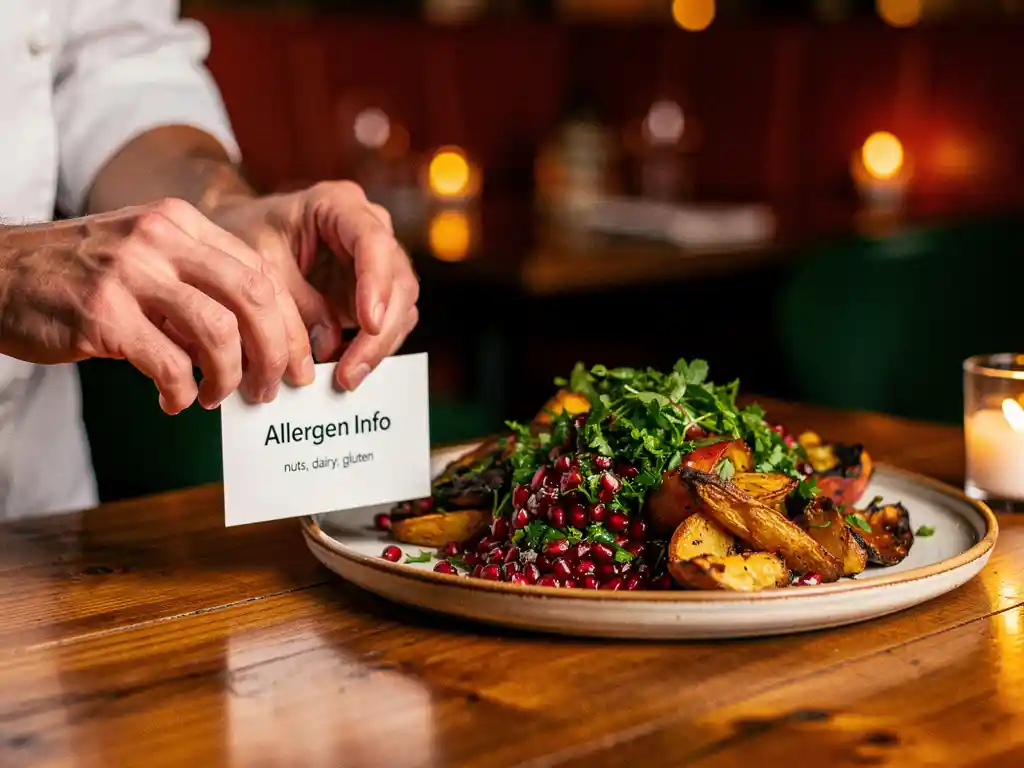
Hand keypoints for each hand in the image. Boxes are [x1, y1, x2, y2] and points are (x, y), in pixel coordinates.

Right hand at [0, 198, 311, 413]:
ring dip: (229, 377)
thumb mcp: (147, 257)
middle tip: (270, 388)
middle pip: (254, 297)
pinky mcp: (101, 314)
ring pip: (219, 332)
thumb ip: (200, 286)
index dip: (290, 325)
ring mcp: (130, 273)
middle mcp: (161, 238)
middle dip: (275, 352)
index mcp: (182, 222)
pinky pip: (168, 364)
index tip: (297, 363)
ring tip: (216, 396)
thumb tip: (260, 344)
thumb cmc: (82, 275)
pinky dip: (181, 392)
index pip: (261, 273)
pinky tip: (174, 401)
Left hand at [210, 181, 419, 389]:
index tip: (368, 323)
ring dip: (379, 346)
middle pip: (398, 280)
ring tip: (347, 378)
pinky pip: (388, 323)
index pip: (373, 241)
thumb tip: (328, 344)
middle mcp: (370, 229)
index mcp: (339, 205)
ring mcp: (377, 262)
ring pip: (401, 306)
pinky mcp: (375, 292)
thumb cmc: (245, 237)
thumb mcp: (258, 262)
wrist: (238, 241)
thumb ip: (292, 299)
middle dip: (380, 331)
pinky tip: (348, 371)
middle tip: (352, 370)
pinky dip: (372, 349)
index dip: (376, 283)